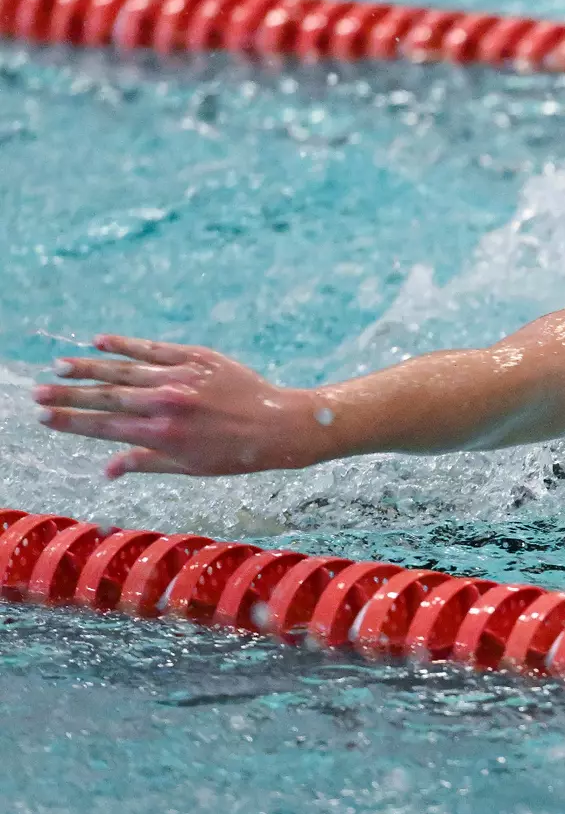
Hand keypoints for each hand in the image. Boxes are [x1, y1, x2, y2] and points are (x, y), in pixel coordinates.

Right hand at [34, 335, 315, 478]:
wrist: (278, 426)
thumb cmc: (234, 454)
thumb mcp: (188, 467)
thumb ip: (144, 463)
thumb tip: (105, 471)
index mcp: (161, 435)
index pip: (103, 426)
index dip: (70, 421)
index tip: (43, 416)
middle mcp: (166, 404)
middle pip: (105, 396)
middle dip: (68, 394)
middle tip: (36, 391)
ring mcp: (181, 378)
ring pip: (123, 369)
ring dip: (89, 368)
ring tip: (60, 366)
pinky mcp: (198, 358)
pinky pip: (153, 349)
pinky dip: (126, 345)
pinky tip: (100, 342)